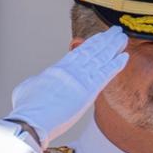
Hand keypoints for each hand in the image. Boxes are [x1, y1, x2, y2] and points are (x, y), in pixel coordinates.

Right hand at [6, 27, 128, 144]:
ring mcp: (80, 79)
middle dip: (105, 40)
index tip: (101, 37)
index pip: (79, 53)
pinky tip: (125, 57)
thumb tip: (39, 82)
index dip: (92, 44)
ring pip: (101, 58)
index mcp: (57, 69)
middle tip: (116, 32)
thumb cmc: (27, 108)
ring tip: (123, 38)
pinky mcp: (88, 91)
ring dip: (114, 47)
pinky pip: (106, 74)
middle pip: (92, 51)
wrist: (30, 120)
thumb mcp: (28, 87)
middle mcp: (71, 70)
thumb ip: (39, 81)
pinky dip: (116, 65)